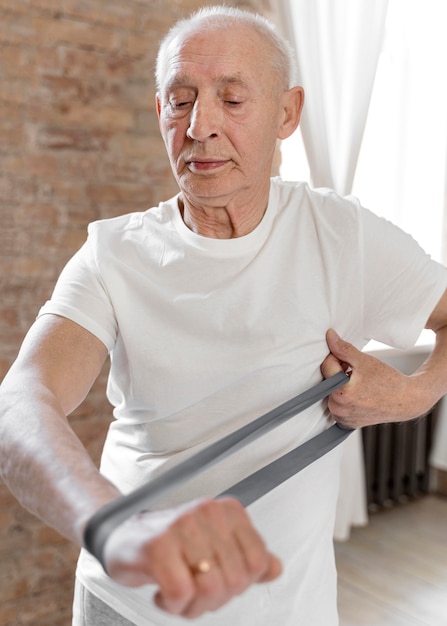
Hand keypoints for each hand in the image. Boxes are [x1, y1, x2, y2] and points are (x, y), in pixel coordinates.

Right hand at [102, 497, 281, 618]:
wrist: (122, 534)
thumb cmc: (171, 542)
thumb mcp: (213, 544)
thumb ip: (246, 555)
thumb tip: (275, 568)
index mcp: (228, 510)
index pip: (257, 561)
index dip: (241, 584)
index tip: (220, 580)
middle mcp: (207, 512)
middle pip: (235, 580)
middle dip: (215, 599)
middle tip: (194, 591)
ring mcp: (182, 526)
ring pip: (210, 588)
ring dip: (193, 606)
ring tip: (179, 594)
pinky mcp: (157, 546)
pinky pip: (181, 594)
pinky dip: (172, 606)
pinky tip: (163, 594)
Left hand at [320, 329, 424, 427]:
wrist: (406, 401)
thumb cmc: (388, 381)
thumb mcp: (365, 361)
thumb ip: (344, 349)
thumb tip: (329, 335)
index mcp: (342, 393)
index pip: (327, 366)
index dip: (338, 358)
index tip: (350, 360)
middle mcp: (339, 409)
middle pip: (327, 381)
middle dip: (337, 372)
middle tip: (354, 371)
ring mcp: (342, 418)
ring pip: (330, 393)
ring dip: (339, 385)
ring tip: (357, 383)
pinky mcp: (346, 423)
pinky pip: (336, 405)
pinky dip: (342, 398)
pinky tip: (357, 394)